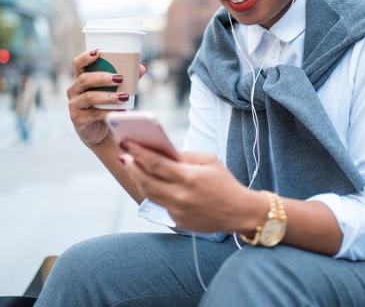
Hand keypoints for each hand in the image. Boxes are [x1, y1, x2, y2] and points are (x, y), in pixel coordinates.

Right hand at [67, 50, 146, 148]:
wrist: (100, 132)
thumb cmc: (106, 106)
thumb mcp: (114, 90)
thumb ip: (127, 78)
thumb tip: (142, 67)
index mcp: (80, 79)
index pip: (78, 64)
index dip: (85, 57)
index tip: (98, 52)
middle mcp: (74, 90)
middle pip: (84, 79)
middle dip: (102, 77)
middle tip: (120, 78)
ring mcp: (74, 105)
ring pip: (89, 97)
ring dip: (108, 96)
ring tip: (125, 96)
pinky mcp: (78, 119)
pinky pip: (94, 114)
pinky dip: (109, 112)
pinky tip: (122, 111)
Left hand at [120, 142, 265, 232]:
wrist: (240, 213)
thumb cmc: (225, 183)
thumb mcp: (209, 161)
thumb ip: (185, 156)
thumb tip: (162, 150)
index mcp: (189, 178)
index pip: (155, 163)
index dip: (138, 152)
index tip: (126, 142)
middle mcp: (181, 196)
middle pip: (146, 180)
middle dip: (132, 166)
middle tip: (123, 155)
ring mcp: (178, 211)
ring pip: (149, 194)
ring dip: (138, 179)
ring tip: (132, 167)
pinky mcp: (178, 222)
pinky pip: (161, 204)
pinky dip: (154, 192)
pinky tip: (149, 182)